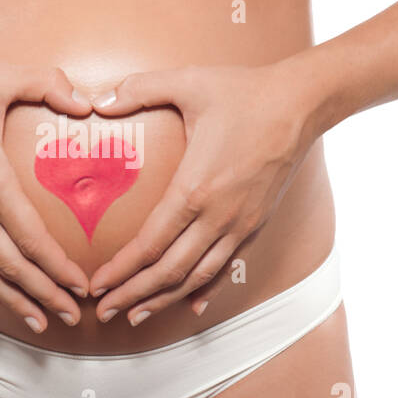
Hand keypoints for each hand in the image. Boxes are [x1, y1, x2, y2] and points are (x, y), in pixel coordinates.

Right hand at [0, 51, 92, 331]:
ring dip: (16, 302)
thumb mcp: (1, 77)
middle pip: (12, 267)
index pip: (30, 238)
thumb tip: (87, 103)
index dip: (57, 268)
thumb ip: (49, 83)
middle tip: (74, 317)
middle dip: (45, 296)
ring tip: (42, 322)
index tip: (81, 286)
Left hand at [88, 58, 325, 323]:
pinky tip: (190, 305)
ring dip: (163, 300)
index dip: (121, 270)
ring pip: (197, 277)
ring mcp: (240, 224)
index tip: (96, 284)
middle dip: (133, 295)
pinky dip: (204, 289)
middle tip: (102, 311)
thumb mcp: (188, 82)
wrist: (301, 103)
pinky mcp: (256, 224)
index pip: (150, 244)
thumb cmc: (243, 92)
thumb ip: (138, 89)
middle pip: (169, 271)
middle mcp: (219, 216)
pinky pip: (226, 267)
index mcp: (196, 188)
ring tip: (135, 315)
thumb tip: (97, 101)